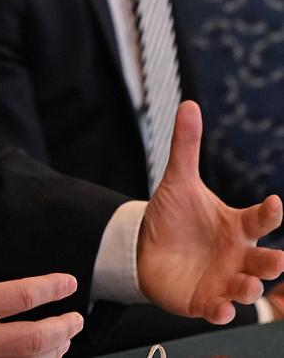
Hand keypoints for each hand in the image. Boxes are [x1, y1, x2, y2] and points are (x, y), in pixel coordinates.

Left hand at [137, 100, 283, 324]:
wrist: (146, 247)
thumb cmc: (173, 216)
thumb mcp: (178, 179)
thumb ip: (187, 145)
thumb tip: (188, 104)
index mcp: (236, 226)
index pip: (259, 220)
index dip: (269, 213)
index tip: (276, 203)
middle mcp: (236, 255)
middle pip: (264, 260)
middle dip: (273, 263)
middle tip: (278, 260)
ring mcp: (222, 279)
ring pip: (246, 288)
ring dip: (251, 288)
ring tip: (250, 285)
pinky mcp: (204, 300)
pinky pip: (218, 309)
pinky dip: (222, 311)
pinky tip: (223, 309)